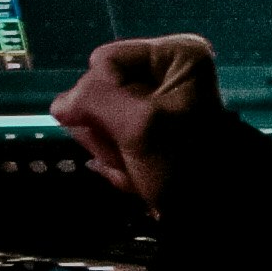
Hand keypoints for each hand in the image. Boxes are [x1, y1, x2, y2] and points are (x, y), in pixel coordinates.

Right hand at [50, 33, 221, 213]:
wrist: (211, 214)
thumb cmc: (184, 163)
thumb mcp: (140, 126)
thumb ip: (94, 102)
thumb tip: (60, 104)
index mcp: (175, 55)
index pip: (105, 61)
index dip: (101, 97)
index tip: (123, 127)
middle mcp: (165, 72)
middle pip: (99, 90)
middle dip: (107, 129)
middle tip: (131, 152)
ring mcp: (152, 104)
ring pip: (98, 118)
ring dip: (111, 150)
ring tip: (136, 166)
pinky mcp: (143, 133)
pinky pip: (109, 140)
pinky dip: (118, 163)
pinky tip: (136, 176)